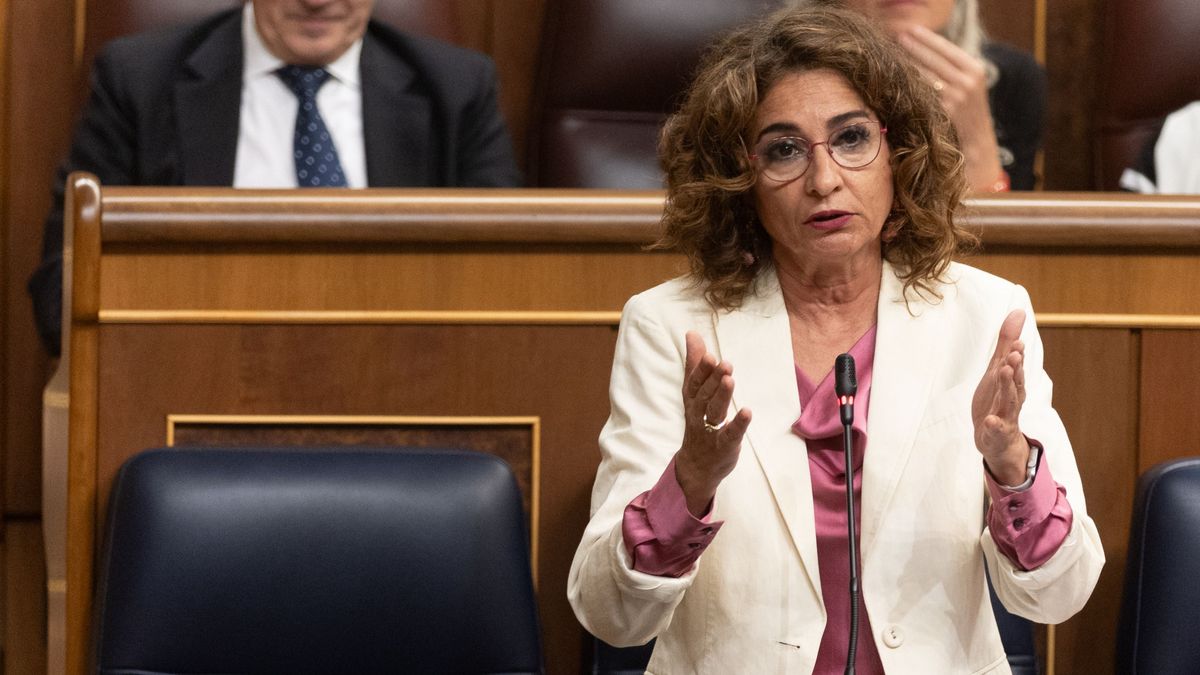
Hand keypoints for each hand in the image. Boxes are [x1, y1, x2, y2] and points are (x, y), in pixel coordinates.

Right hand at [675, 331, 751, 515]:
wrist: (696, 466)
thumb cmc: (697, 421)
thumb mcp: (694, 393)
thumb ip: (694, 364)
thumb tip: (692, 334)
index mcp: (692, 400)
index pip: (694, 382)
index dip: (700, 369)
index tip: (709, 354)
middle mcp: (697, 414)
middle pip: (704, 395)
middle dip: (713, 379)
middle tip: (724, 363)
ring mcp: (710, 431)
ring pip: (714, 412)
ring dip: (722, 396)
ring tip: (730, 380)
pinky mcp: (724, 446)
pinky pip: (730, 434)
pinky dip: (738, 424)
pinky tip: (747, 412)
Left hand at [899, 25, 1004, 190]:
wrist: (977, 141)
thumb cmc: (968, 110)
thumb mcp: (968, 84)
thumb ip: (952, 68)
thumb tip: (924, 48)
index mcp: (974, 70)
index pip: (946, 48)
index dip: (927, 38)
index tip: (911, 30)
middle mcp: (966, 81)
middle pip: (932, 59)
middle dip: (913, 47)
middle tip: (896, 36)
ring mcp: (955, 98)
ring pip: (924, 75)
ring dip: (907, 64)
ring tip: (891, 55)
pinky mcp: (943, 112)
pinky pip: (921, 94)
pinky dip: (908, 85)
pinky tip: (896, 79)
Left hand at [971, 309, 1030, 484]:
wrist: (997, 439)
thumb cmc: (998, 399)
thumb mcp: (999, 369)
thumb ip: (1007, 343)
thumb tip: (1018, 312)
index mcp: (1013, 382)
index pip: (1016, 366)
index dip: (1016, 354)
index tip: (1017, 342)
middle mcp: (1012, 397)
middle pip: (1015, 380)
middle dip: (1015, 366)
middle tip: (1014, 352)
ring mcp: (1005, 415)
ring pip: (1008, 401)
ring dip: (1007, 387)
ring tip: (1004, 372)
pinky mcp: (996, 431)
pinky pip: (995, 428)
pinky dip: (994, 425)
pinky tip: (990, 421)